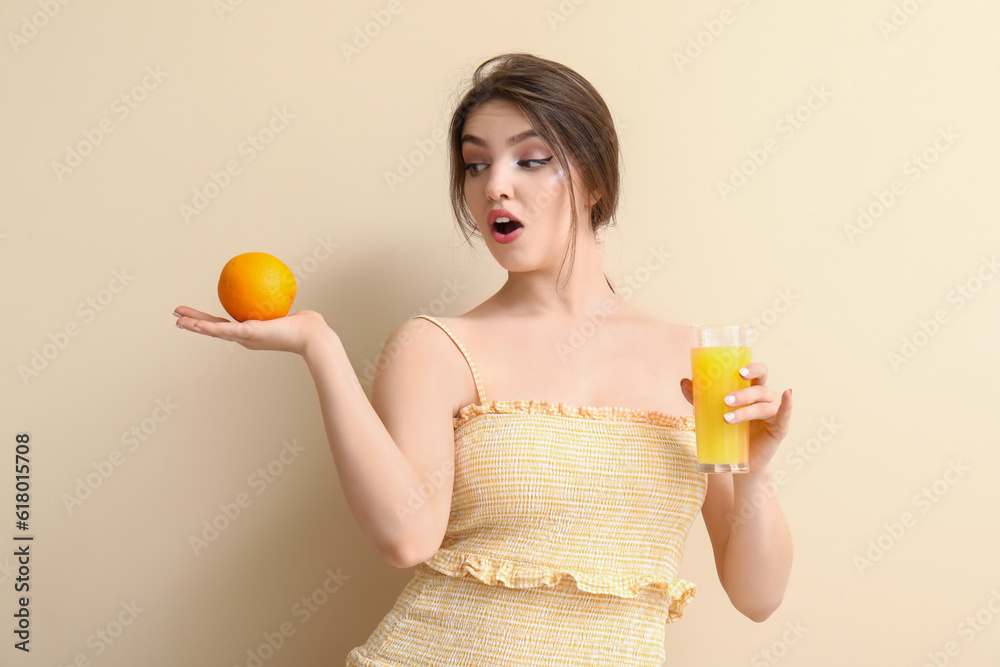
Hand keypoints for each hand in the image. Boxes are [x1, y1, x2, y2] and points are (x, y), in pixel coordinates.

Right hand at [173, 306, 328, 355]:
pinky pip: (224, 329)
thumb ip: (278, 297)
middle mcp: (245, 337)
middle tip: (177, 318)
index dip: (210, 322)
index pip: (226, 325)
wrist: (311, 336)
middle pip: (214, 330)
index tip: (197, 316)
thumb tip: (275, 282)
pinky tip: (194, 323)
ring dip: (195, 327)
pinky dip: (207, 327)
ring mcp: (246, 337)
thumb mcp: (287, 306)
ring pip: (214, 332)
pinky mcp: (249, 334)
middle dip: (195, 324)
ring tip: (177, 321)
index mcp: (251, 332)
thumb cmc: (305, 324)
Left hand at [680, 362, 792, 469]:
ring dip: (745, 411)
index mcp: (754, 389)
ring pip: (762, 406)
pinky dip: (788, 404)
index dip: (751, 368)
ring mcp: (774, 412)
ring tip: (726, 418)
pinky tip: (788, 394)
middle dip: (743, 393)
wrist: (741, 459)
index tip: (738, 371)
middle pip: (760, 388)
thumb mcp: (714, 411)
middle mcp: (767, 397)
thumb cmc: (730, 430)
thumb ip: (700, 397)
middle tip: (726, 400)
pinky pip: (785, 414)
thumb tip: (684, 381)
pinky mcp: (780, 428)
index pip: (758, 372)